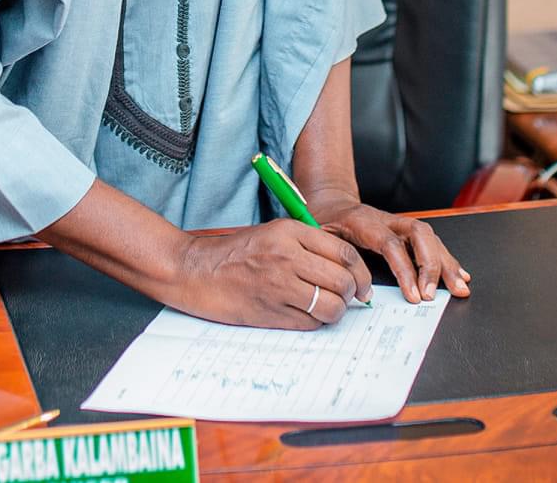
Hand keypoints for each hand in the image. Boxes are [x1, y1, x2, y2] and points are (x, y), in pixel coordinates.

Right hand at [170, 220, 374, 329]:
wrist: (193, 270)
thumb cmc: (233, 253)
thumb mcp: (271, 233)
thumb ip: (306, 245)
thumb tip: (344, 268)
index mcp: (290, 232)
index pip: (344, 254)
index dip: (361, 273)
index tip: (362, 284)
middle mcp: (288, 256)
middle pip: (343, 281)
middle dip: (352, 294)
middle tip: (348, 298)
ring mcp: (279, 285)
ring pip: (331, 306)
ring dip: (335, 311)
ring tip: (326, 308)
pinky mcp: (270, 312)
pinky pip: (310, 323)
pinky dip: (314, 322)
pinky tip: (305, 315)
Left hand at [303, 193, 471, 303]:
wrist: (330, 202)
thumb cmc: (324, 222)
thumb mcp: (318, 236)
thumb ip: (334, 257)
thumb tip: (352, 286)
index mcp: (364, 222)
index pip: (391, 244)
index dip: (405, 269)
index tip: (413, 295)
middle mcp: (387, 220)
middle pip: (419, 234)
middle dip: (432, 265)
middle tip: (433, 294)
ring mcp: (399, 223)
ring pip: (430, 237)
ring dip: (446, 263)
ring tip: (459, 287)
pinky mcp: (406, 230)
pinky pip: (432, 241)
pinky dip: (447, 258)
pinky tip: (460, 273)